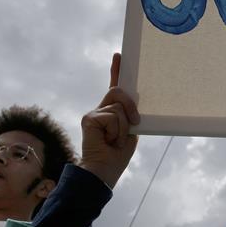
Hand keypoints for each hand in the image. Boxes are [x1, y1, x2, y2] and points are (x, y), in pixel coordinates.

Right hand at [77, 53, 139, 187]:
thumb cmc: (117, 155)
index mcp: (111, 111)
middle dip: (131, 107)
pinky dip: (117, 132)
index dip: (116, 70)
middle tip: (135, 123)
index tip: (119, 55)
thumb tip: (134, 105)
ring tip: (115, 141)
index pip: (114, 86)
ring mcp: (94, 113)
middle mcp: (101, 109)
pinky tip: (108, 141)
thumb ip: (129, 116)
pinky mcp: (89, 118)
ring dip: (124, 127)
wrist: (104, 170)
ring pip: (119, 107)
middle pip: (118, 91)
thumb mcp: (129, 131)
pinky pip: (113, 117)